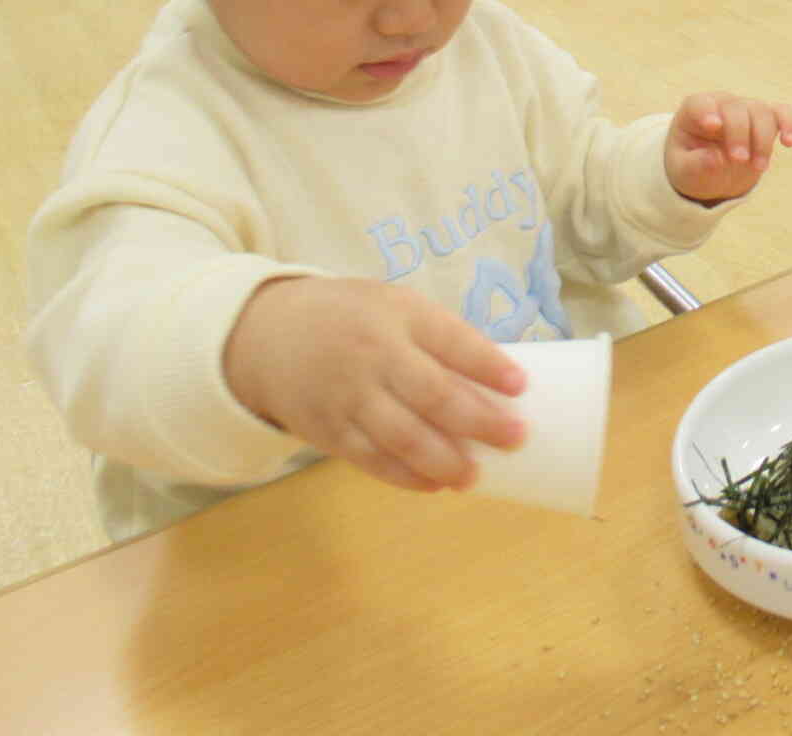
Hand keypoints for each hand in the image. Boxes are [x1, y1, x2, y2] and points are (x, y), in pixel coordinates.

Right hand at [223, 276, 527, 492]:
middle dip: (479, 421)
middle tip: (516, 438)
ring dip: (444, 460)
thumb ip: (439, 338)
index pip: (452, 339)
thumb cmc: (354, 319)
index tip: (521, 386)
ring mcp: (348, 395)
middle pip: (433, 393)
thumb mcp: (396, 307)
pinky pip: (372, 459)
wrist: (269, 335)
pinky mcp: (328, 430)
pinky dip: (405, 476)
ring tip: (474, 476)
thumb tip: (498, 381)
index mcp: (399, 315)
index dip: (488, 364)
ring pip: (402, 435)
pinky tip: (434, 484)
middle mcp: (374, 354)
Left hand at [665, 90, 791, 202]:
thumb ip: (695, 166)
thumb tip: (715, 159)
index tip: (713, 126)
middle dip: (740, 134)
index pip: (700, 104)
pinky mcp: (767, 119)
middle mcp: (722, 104)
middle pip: (736, 109)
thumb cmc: (692, 165)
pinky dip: (789, 124)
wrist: (712, 170)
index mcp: (694, 112)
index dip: (707, 111)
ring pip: (761, 112)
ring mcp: (746, 109)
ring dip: (763, 140)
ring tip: (759, 167)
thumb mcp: (685, 171)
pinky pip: (782, 113)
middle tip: (739, 160)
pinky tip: (789, 142)